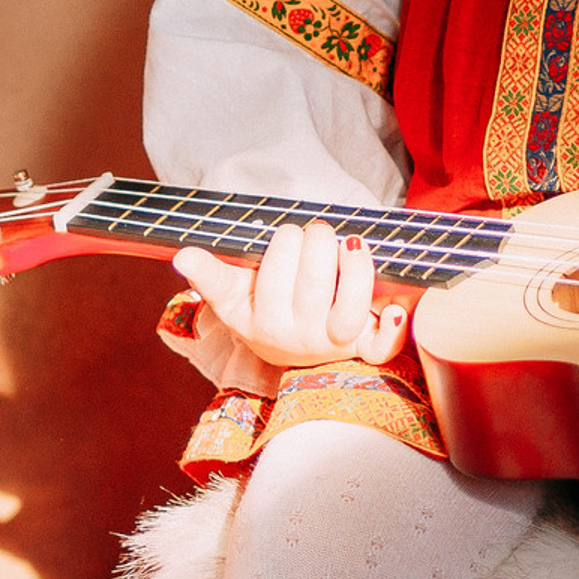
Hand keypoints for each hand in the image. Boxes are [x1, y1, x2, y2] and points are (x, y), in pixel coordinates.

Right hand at [171, 220, 410, 370]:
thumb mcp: (232, 292)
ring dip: (356, 266)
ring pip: (350, 308)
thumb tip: (182, 255)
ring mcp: (333, 343)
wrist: (287, 346)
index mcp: (261, 322)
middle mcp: (297, 337)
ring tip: (349, 243)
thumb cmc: (262, 305)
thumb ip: (210, 273)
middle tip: (314, 232)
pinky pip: (383, 347)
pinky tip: (395, 307)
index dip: (283, 251)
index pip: (270, 284)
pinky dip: (394, 328)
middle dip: (317, 242)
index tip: (286, 233)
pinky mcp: (364, 347)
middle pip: (314, 285)